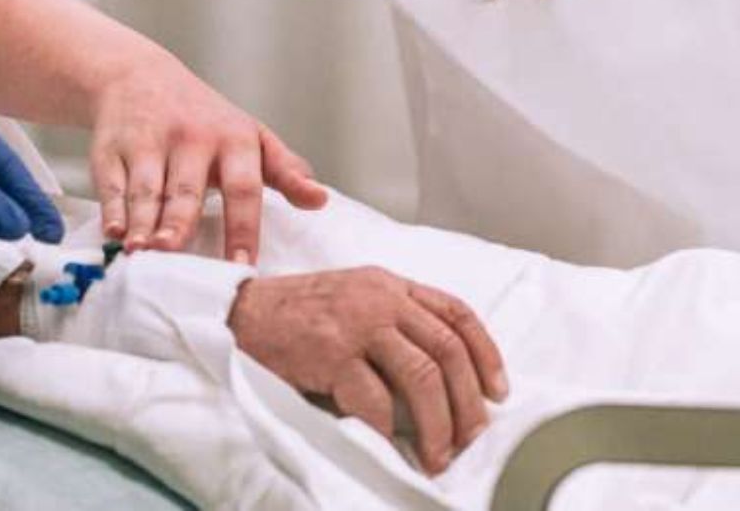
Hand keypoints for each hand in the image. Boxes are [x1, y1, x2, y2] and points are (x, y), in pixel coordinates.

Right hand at [90, 50, 327, 264]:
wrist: (140, 77)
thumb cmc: (205, 120)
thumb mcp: (250, 137)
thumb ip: (285, 170)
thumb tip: (320, 200)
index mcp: (233, 139)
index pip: (243, 187)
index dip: (243, 228)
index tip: (243, 266)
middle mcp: (191, 139)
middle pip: (187, 190)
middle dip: (180, 223)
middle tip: (174, 254)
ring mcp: (150, 142)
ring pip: (148, 189)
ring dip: (144, 222)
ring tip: (142, 252)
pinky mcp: (112, 148)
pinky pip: (112, 183)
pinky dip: (112, 210)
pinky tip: (115, 233)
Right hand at [228, 268, 508, 475]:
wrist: (241, 312)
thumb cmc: (298, 314)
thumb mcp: (355, 300)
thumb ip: (395, 323)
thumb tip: (440, 381)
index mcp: (391, 284)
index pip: (457, 313)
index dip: (486, 353)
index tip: (498, 391)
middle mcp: (381, 298)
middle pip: (447, 350)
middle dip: (467, 401)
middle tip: (471, 437)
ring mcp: (357, 323)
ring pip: (422, 376)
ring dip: (437, 424)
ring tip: (438, 456)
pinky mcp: (332, 352)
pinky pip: (374, 400)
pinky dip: (388, 430)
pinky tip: (391, 447)